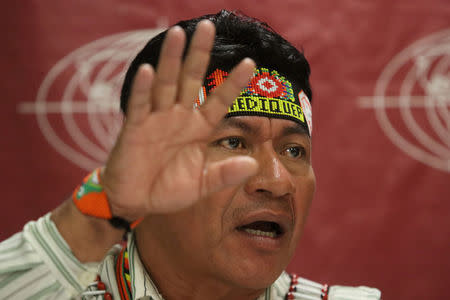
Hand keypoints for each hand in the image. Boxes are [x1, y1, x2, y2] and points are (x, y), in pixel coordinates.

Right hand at [102, 20, 257, 220]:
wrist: (135, 201)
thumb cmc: (169, 189)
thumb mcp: (202, 185)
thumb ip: (225, 174)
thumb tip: (254, 164)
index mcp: (199, 128)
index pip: (219, 101)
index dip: (233, 83)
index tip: (250, 62)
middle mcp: (179, 118)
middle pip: (191, 80)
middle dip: (199, 54)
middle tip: (208, 26)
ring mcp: (156, 120)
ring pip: (166, 85)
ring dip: (171, 60)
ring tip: (178, 34)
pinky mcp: (134, 129)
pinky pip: (140, 106)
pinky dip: (143, 90)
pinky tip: (149, 71)